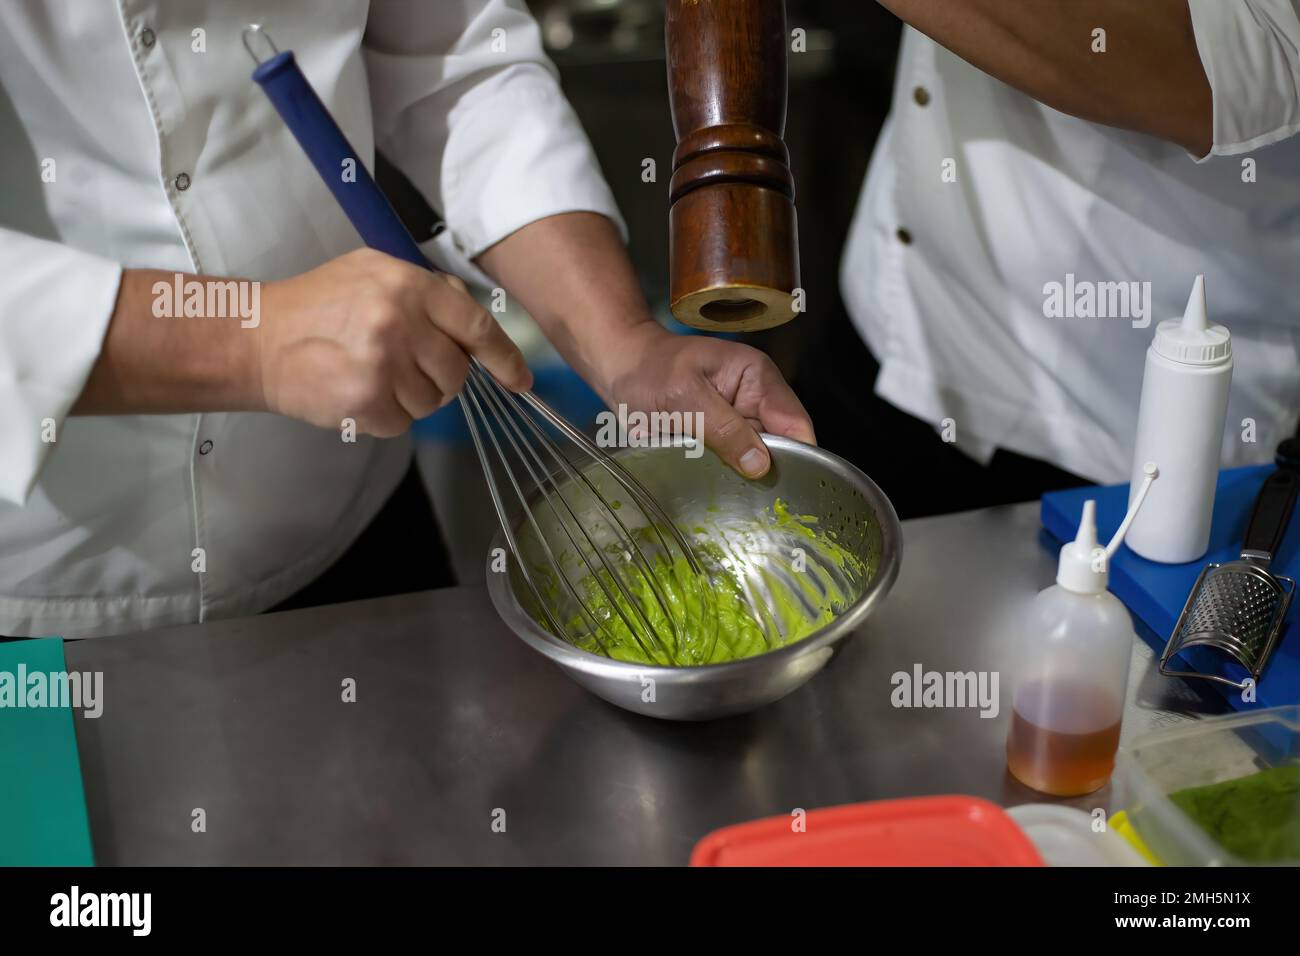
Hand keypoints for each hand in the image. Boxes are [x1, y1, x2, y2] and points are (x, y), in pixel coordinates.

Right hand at [256, 249, 530, 436]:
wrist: (257, 339)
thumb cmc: (315, 305)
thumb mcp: (372, 271)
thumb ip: (425, 290)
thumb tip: (468, 315)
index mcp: (408, 285)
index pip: (476, 326)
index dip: (505, 357)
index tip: (520, 379)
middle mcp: (400, 322)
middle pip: (457, 372)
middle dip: (441, 377)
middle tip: (406, 366)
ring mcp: (383, 364)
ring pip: (433, 401)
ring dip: (411, 397)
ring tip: (373, 374)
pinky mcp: (366, 401)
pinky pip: (402, 422)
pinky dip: (385, 415)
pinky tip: (358, 392)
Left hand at [603, 321, 814, 477]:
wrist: (619, 369)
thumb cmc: (648, 370)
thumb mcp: (684, 397)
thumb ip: (724, 429)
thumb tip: (760, 465)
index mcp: (757, 378)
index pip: (795, 423)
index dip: (798, 457)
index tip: (785, 489)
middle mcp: (756, 400)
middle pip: (782, 447)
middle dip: (769, 473)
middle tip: (751, 501)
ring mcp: (739, 421)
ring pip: (758, 461)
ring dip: (743, 478)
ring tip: (725, 493)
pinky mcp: (722, 439)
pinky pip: (734, 465)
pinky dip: (726, 477)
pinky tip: (712, 486)